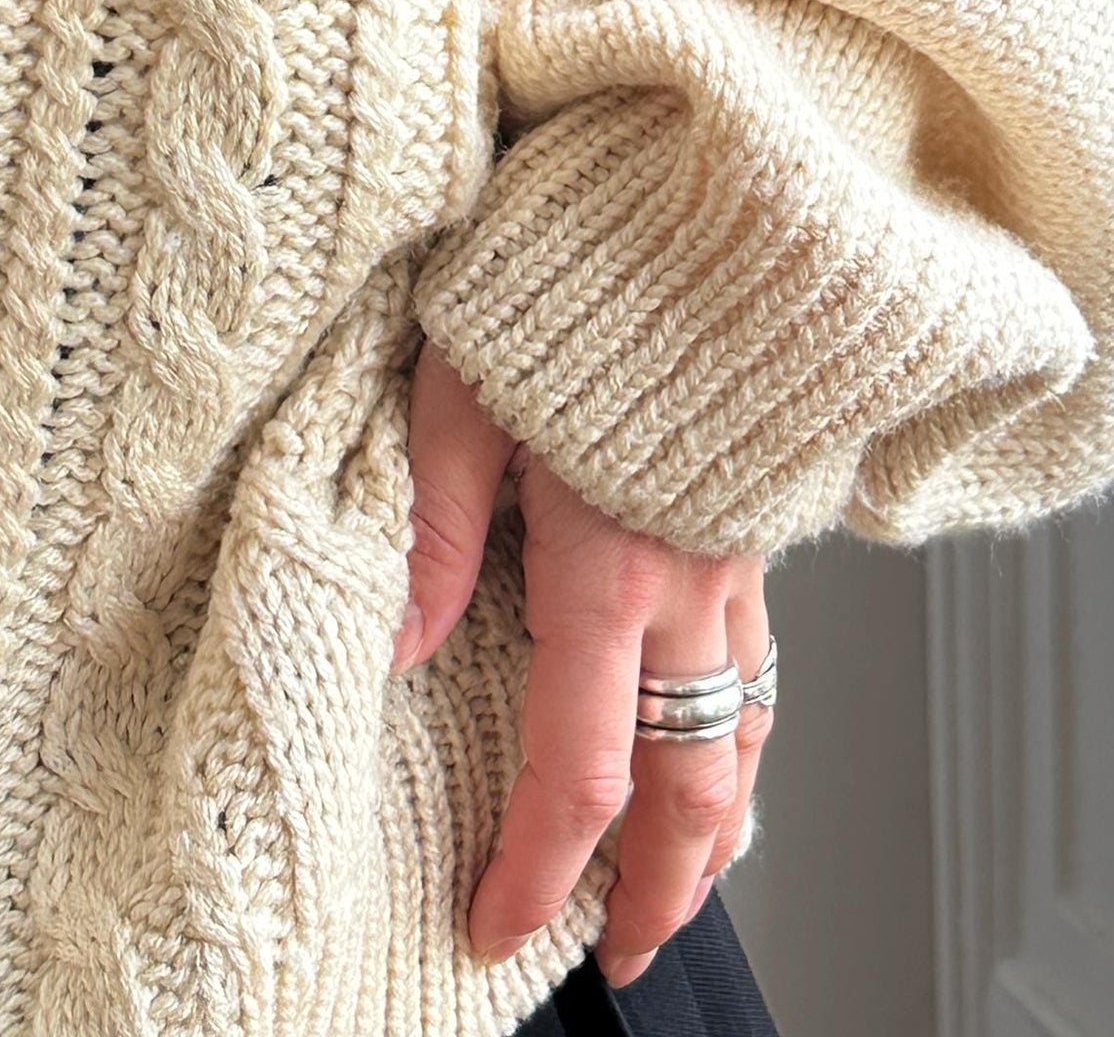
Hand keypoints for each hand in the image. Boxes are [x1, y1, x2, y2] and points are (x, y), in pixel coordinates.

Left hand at [391, 337, 770, 987]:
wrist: (699, 205)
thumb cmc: (566, 272)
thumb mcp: (460, 390)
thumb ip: (432, 524)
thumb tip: (396, 645)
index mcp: (609, 564)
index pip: (580, 765)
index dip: (541, 865)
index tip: (499, 924)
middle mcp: (687, 577)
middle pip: (690, 780)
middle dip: (659, 890)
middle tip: (621, 955)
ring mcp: (731, 549)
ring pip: (745, 725)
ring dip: (717, 824)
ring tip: (684, 882)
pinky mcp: (748, 513)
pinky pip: (764, 654)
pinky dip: (747, 726)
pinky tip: (724, 733)